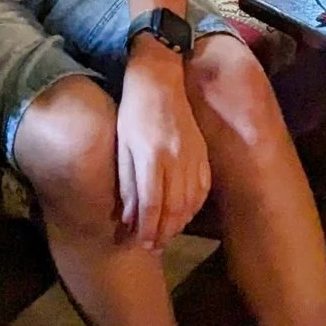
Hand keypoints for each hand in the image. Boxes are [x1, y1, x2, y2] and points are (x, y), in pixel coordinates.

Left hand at [114, 39, 210, 249]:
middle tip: (154, 247)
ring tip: (167, 235)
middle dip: (164, 232)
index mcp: (152, 157)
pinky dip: (195, 205)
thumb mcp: (122, 143)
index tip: (141, 244)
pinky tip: (185, 213)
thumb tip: (128, 216)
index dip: (147, 229)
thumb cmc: (134, 110)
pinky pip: (203, 187)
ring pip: (191, 200)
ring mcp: (193, 156)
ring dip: (180, 223)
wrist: (161, 78)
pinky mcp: (202, 151)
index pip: (152, 204)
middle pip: (174, 208)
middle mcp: (176, 159)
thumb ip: (126, 181)